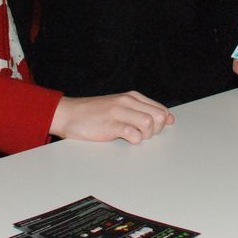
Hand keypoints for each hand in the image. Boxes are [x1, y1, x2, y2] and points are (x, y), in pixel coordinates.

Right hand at [50, 92, 174, 143]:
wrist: (69, 113)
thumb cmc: (94, 113)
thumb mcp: (120, 106)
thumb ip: (143, 110)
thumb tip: (168, 118)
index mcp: (132, 96)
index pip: (161, 109)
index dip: (161, 124)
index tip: (151, 131)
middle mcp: (128, 101)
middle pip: (159, 117)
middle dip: (156, 131)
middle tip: (142, 135)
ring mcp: (119, 112)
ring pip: (149, 124)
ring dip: (145, 136)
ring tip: (133, 137)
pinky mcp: (111, 124)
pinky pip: (133, 134)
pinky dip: (134, 140)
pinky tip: (125, 139)